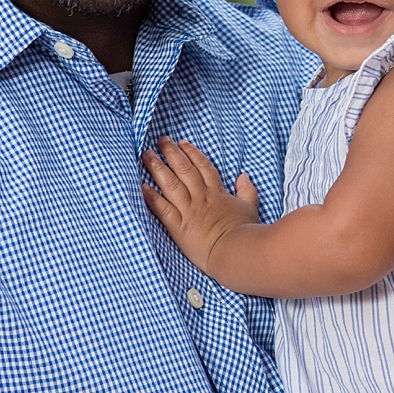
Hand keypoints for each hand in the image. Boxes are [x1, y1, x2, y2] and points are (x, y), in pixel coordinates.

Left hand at [142, 137, 260, 274]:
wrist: (236, 251)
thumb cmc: (244, 231)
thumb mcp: (250, 207)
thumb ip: (247, 190)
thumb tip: (244, 176)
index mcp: (217, 193)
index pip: (202, 167)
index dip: (191, 153)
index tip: (181, 143)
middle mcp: (201, 198)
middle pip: (184, 170)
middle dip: (171, 153)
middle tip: (161, 140)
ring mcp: (189, 211)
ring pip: (171, 184)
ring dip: (158, 168)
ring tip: (147, 155)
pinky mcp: (179, 227)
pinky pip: (163, 209)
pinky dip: (152, 197)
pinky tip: (142, 186)